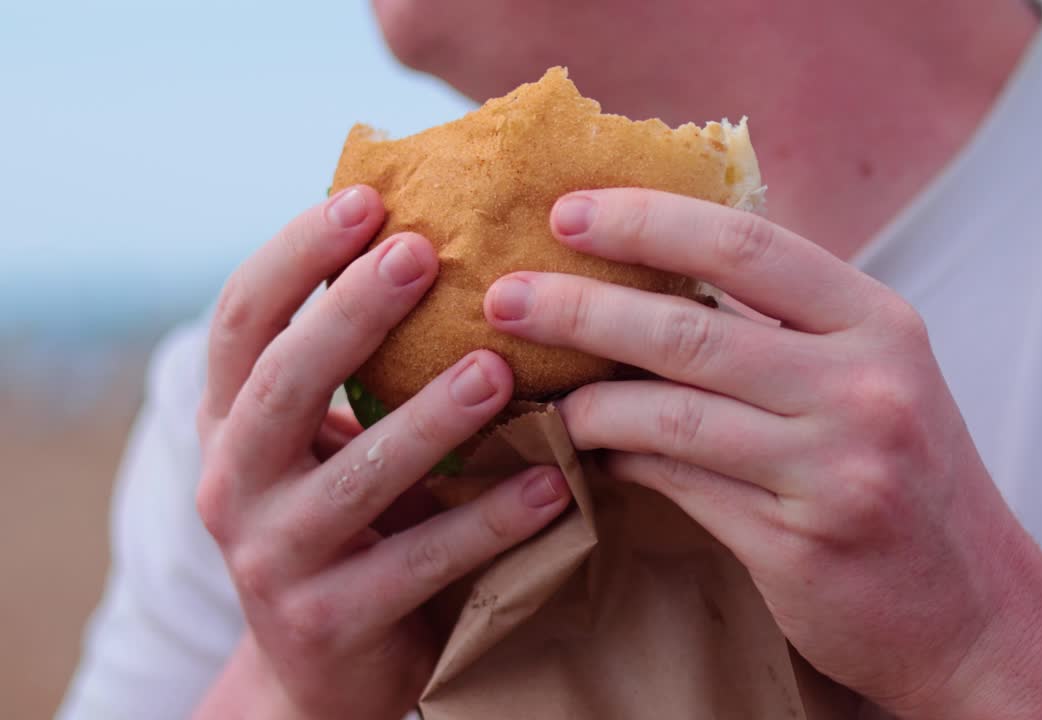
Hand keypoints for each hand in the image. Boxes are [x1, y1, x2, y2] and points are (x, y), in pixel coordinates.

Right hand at [193, 186, 570, 719]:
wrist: (322, 668)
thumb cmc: (350, 522)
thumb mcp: (332, 441)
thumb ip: (363, 369)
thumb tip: (453, 244)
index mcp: (230, 421)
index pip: (241, 319)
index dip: (294, 255)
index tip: (365, 199)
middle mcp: (231, 482)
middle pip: (279, 383)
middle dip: (349, 315)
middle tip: (419, 254)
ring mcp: (272, 557)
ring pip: (353, 477)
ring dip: (427, 421)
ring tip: (496, 373)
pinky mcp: (328, 621)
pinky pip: (418, 563)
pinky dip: (487, 522)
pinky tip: (551, 484)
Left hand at [482, 190, 1041, 717]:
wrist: (979, 614)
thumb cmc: (910, 479)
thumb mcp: (874, 378)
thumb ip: (788, 326)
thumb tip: (656, 281)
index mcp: (880, 324)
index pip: (747, 245)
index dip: (647, 222)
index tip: (569, 213)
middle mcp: (864, 386)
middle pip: (691, 328)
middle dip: (581, 307)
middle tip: (509, 299)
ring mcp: (836, 468)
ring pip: (671, 414)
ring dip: (589, 402)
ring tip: (545, 393)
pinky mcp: (800, 544)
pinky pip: (682, 488)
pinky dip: (625, 465)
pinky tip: (594, 454)